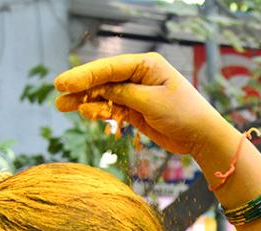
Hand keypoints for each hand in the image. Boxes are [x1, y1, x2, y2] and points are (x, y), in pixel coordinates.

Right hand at [54, 53, 230, 156]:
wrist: (202, 136)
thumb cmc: (184, 114)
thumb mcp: (152, 102)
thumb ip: (124, 95)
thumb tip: (101, 90)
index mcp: (146, 65)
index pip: (109, 68)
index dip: (85, 75)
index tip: (64, 83)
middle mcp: (139, 76)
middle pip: (103, 79)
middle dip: (80, 88)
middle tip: (58, 96)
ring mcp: (136, 93)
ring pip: (105, 95)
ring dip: (86, 102)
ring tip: (64, 108)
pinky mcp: (136, 110)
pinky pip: (112, 108)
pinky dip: (100, 112)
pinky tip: (88, 115)